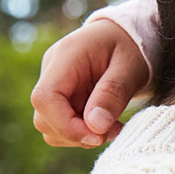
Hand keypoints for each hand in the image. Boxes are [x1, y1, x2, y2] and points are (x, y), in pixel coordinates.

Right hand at [31, 20, 150, 147]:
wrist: (126, 36)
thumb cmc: (130, 47)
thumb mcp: (130, 67)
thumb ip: (113, 94)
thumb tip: (95, 127)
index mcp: (65, 57)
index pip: (45, 98)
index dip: (66, 126)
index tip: (97, 137)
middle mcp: (51, 71)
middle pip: (44, 118)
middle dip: (77, 134)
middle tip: (113, 130)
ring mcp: (53, 85)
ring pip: (49, 126)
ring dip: (80, 136)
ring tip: (112, 126)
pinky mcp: (61, 98)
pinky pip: (61, 125)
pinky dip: (82, 132)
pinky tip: (104, 122)